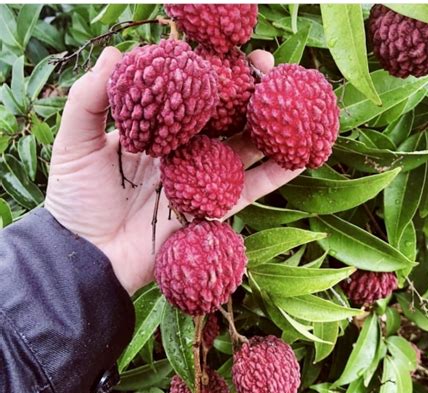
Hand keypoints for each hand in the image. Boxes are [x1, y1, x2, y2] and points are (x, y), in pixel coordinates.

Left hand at [45, 47, 302, 294]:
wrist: (90, 256)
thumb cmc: (77, 201)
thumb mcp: (75, 145)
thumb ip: (90, 100)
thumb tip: (115, 55)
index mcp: (156, 133)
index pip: (187, 95)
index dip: (206, 72)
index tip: (222, 48)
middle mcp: (184, 153)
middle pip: (222, 117)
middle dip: (245, 92)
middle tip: (267, 66)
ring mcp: (202, 181)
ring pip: (243, 149)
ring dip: (269, 128)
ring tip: (292, 103)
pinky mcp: (215, 209)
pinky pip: (251, 189)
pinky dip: (276, 176)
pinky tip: (300, 158)